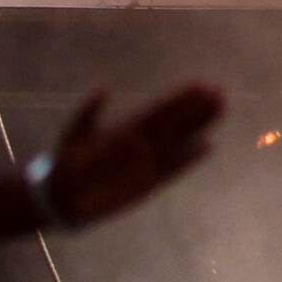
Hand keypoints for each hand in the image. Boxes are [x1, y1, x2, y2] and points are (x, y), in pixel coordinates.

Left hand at [33, 81, 227, 227]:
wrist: (62, 197)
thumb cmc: (66, 162)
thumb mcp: (75, 133)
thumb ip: (89, 112)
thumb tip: (103, 87)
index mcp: (125, 128)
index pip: (158, 110)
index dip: (178, 99)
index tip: (199, 84)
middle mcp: (141, 143)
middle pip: (173, 123)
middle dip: (195, 108)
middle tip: (219, 93)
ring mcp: (146, 162)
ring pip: (177, 142)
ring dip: (198, 127)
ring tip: (220, 110)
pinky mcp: (147, 183)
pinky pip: (173, 170)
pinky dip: (189, 160)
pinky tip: (208, 147)